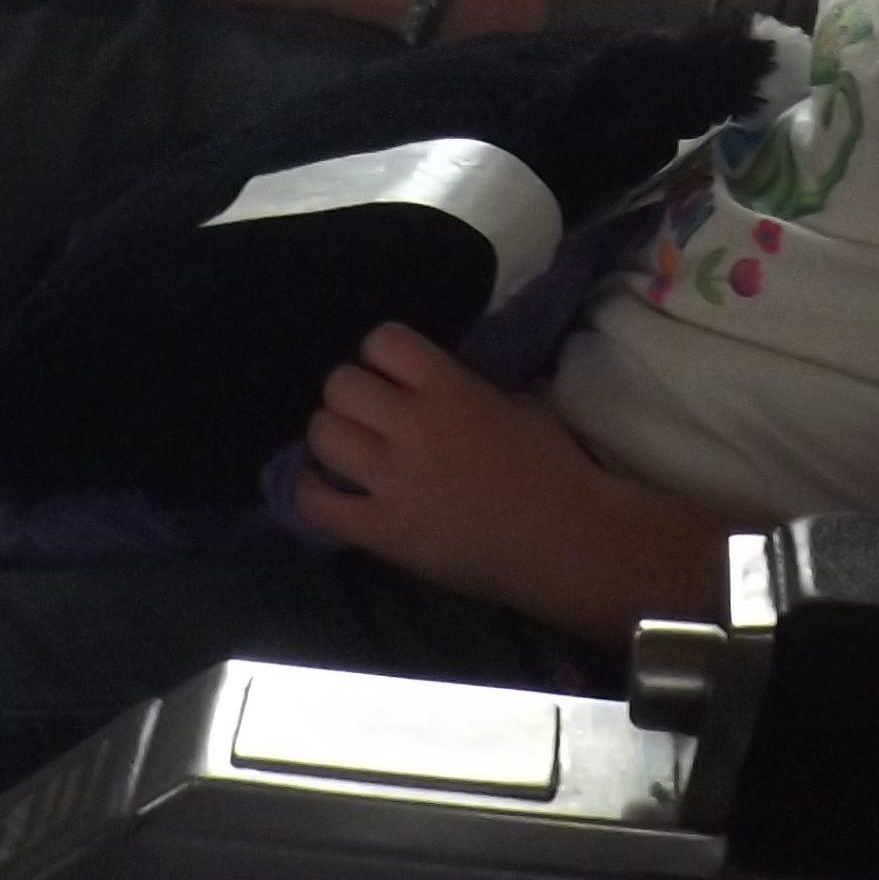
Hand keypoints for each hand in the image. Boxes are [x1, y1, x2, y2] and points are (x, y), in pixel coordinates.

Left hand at [294, 324, 611, 602]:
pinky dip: (311, 492)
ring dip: (331, 438)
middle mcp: (412, 424)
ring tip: (347, 450)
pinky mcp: (383, 530)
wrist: (567, 539)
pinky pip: (318, 504)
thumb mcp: (520, 400)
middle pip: (339, 385)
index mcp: (449, 386)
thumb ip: (470, 385)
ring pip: (322, 434)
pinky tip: (322, 488)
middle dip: (350, 397)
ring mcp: (393, 479)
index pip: (382, 340)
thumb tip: (442, 381)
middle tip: (368, 418)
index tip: (392, 376)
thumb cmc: (554, 467)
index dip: (381, 357)